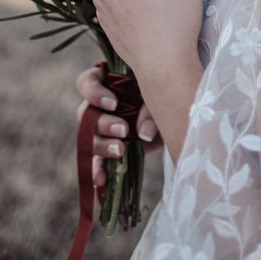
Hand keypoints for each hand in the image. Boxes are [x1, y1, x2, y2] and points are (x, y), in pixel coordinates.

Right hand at [76, 66, 162, 188]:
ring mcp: (102, 127)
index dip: (95, 93)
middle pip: (86, 113)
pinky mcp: (109, 147)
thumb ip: (150, 107)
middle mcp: (99, 104)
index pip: (87, 83)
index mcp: (107, 81)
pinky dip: (98, 170)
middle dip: (103, 124)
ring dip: (102, 145)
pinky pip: (97, 160)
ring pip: (90, 137)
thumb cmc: (163, 91)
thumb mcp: (159, 93)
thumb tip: (144, 134)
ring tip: (119, 150)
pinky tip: (101, 180)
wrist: (174, 108)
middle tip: (124, 130)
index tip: (113, 103)